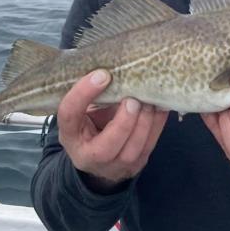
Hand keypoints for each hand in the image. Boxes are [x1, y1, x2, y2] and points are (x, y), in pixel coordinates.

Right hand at [57, 69, 168, 191]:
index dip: (83, 94)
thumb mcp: (83, 109)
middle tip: (133, 98)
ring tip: (150, 100)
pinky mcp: (135, 165)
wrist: (99, 155)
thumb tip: (114, 64)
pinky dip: (157, 123)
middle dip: (123, 122)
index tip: (102, 74)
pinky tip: (160, 105)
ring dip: (144, 122)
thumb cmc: (91, 122)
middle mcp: (88, 156)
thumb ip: (93, 93)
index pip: (69, 115)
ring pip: (132, 150)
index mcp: (70, 135)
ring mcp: (113, 166)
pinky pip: (149, 145)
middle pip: (105, 146)